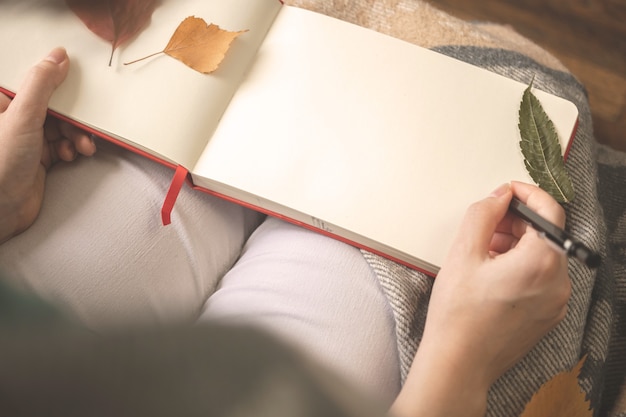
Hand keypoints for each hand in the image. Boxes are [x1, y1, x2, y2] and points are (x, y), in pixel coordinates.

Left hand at [0, 47, 95, 243]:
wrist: (1, 210)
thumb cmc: (1, 162)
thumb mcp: (23, 116)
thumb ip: (41, 84)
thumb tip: (58, 56)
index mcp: (3, 102)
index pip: (34, 81)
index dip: (56, 79)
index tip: (77, 78)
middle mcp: (15, 118)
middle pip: (54, 104)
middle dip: (74, 115)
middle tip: (83, 122)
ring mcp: (28, 138)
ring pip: (63, 125)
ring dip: (77, 134)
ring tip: (82, 146)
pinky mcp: (40, 157)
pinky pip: (65, 144)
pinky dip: (74, 148)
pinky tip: (73, 155)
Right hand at [391, 182, 569, 416]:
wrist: (459, 362)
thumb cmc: (458, 316)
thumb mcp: (463, 252)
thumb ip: (483, 214)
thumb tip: (498, 196)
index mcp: (541, 262)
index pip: (550, 210)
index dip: (527, 193)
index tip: (507, 192)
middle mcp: (557, 282)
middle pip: (546, 234)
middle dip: (516, 222)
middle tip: (486, 224)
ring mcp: (555, 302)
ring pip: (543, 256)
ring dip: (517, 244)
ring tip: (483, 252)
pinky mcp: (548, 314)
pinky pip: (541, 277)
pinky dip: (521, 265)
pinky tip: (492, 273)